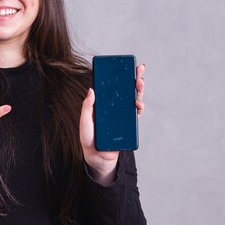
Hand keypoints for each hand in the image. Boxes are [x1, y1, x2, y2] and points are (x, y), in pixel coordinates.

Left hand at [79, 64, 145, 184]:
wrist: (98, 158)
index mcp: (103, 104)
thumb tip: (91, 89)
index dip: (118, 76)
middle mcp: (114, 108)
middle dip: (133, 79)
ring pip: (133, 100)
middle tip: (138, 70)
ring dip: (138, 91)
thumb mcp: (85, 122)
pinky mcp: (128, 126)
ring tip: (139, 83)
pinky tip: (138, 104)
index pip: (112, 87)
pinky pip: (136, 115)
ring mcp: (122, 116)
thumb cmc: (89, 140)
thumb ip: (87, 107)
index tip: (124, 66)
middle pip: (125, 90)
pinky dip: (139, 108)